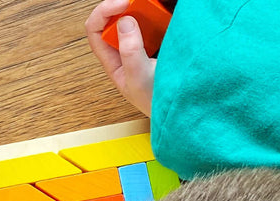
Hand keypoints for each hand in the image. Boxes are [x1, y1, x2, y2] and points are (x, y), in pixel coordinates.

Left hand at [86, 0, 156, 116]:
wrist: (183, 111)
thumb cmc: (157, 103)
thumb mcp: (139, 79)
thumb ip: (130, 51)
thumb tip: (124, 22)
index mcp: (113, 61)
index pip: (96, 30)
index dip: (104, 12)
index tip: (123, 4)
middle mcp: (124, 50)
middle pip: (114, 19)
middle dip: (124, 6)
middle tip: (140, 2)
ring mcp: (143, 45)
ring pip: (135, 18)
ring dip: (142, 9)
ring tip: (152, 6)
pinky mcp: (160, 42)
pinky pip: (155, 22)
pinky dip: (158, 14)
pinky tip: (165, 14)